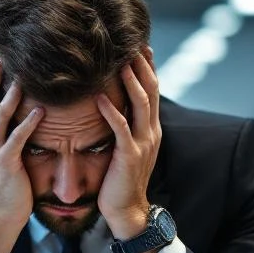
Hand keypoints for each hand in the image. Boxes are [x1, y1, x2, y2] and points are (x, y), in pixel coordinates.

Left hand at [96, 49, 160, 240]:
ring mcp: (143, 143)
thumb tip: (115, 104)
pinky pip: (121, 128)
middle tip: (133, 43)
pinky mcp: (129, 155)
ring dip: (130, 81)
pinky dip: (111, 111)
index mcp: (151, 128)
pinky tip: (100, 97)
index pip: (153, 90)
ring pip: (141, 104)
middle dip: (143, 66)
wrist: (127, 209)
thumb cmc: (121, 178)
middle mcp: (151, 132)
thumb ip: (126, 125)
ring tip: (120, 61)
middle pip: (151, 90)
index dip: (148, 67)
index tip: (140, 46)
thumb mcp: (128, 147)